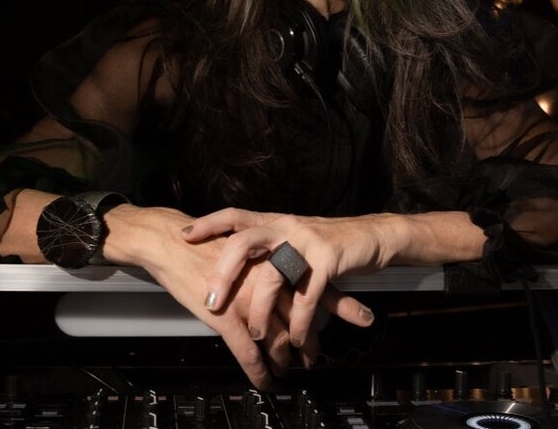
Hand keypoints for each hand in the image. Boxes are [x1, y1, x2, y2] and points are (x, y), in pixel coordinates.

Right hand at [102, 204, 321, 388]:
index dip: (340, 304)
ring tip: (288, 371)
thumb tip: (278, 275)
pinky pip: (249, 353)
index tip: (360, 316)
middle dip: (310, 341)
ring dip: (284, 360)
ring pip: (277, 339)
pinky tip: (266, 382)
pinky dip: (259, 371)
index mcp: (274, 262)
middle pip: (300, 317)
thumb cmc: (202, 243)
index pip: (316, 284)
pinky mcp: (227, 319)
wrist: (170, 242)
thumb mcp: (243, 246)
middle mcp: (268, 282)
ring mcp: (248, 302)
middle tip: (316, 357)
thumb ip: (264, 261)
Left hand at [181, 208, 377, 348]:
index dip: (209, 223)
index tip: (185, 236)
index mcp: (274, 221)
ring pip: (274, 274)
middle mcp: (286, 226)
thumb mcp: (292, 238)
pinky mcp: (329, 259)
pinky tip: (297, 340)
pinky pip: (308, 295)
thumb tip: (233, 265)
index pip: (235, 216)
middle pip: (245, 242)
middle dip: (224, 273)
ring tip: (255, 335)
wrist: (372, 235)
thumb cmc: (327, 242)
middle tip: (211, 301)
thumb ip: (267, 248)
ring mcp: (307, 241)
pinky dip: (300, 322)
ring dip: (261, 309)